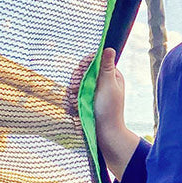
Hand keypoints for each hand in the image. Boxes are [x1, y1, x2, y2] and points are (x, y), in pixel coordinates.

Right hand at [66, 49, 139, 178]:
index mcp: (111, 75)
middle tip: (76, 89)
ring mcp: (91, 93)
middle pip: (82, 72)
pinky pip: (72, 97)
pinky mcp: (84, 102)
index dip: (85, 64)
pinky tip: (73, 107)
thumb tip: (109, 48)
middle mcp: (101, 82)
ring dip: (72, 92)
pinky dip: (71, 101)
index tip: (80, 70)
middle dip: (77, 80)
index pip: (94, 61)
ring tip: (75, 101)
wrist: (106, 134)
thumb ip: (106, 68)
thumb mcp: (109, 86)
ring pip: (74, 84)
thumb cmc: (110, 110)